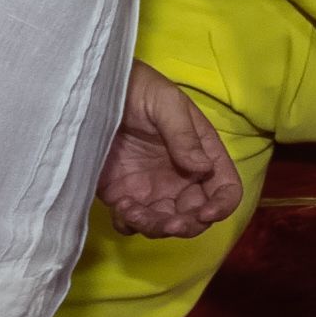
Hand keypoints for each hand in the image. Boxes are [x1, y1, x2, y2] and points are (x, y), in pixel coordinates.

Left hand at [98, 60, 244, 237]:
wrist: (91, 91)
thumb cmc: (137, 88)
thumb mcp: (166, 103)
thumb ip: (184, 135)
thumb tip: (203, 169)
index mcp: (201, 153)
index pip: (225, 188)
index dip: (222, 205)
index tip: (205, 213)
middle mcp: (181, 177)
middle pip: (196, 216)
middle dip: (187, 226)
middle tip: (170, 224)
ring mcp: (151, 189)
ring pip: (164, 225)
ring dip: (155, 228)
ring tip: (134, 211)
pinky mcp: (122, 195)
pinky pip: (131, 223)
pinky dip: (130, 224)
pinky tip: (121, 205)